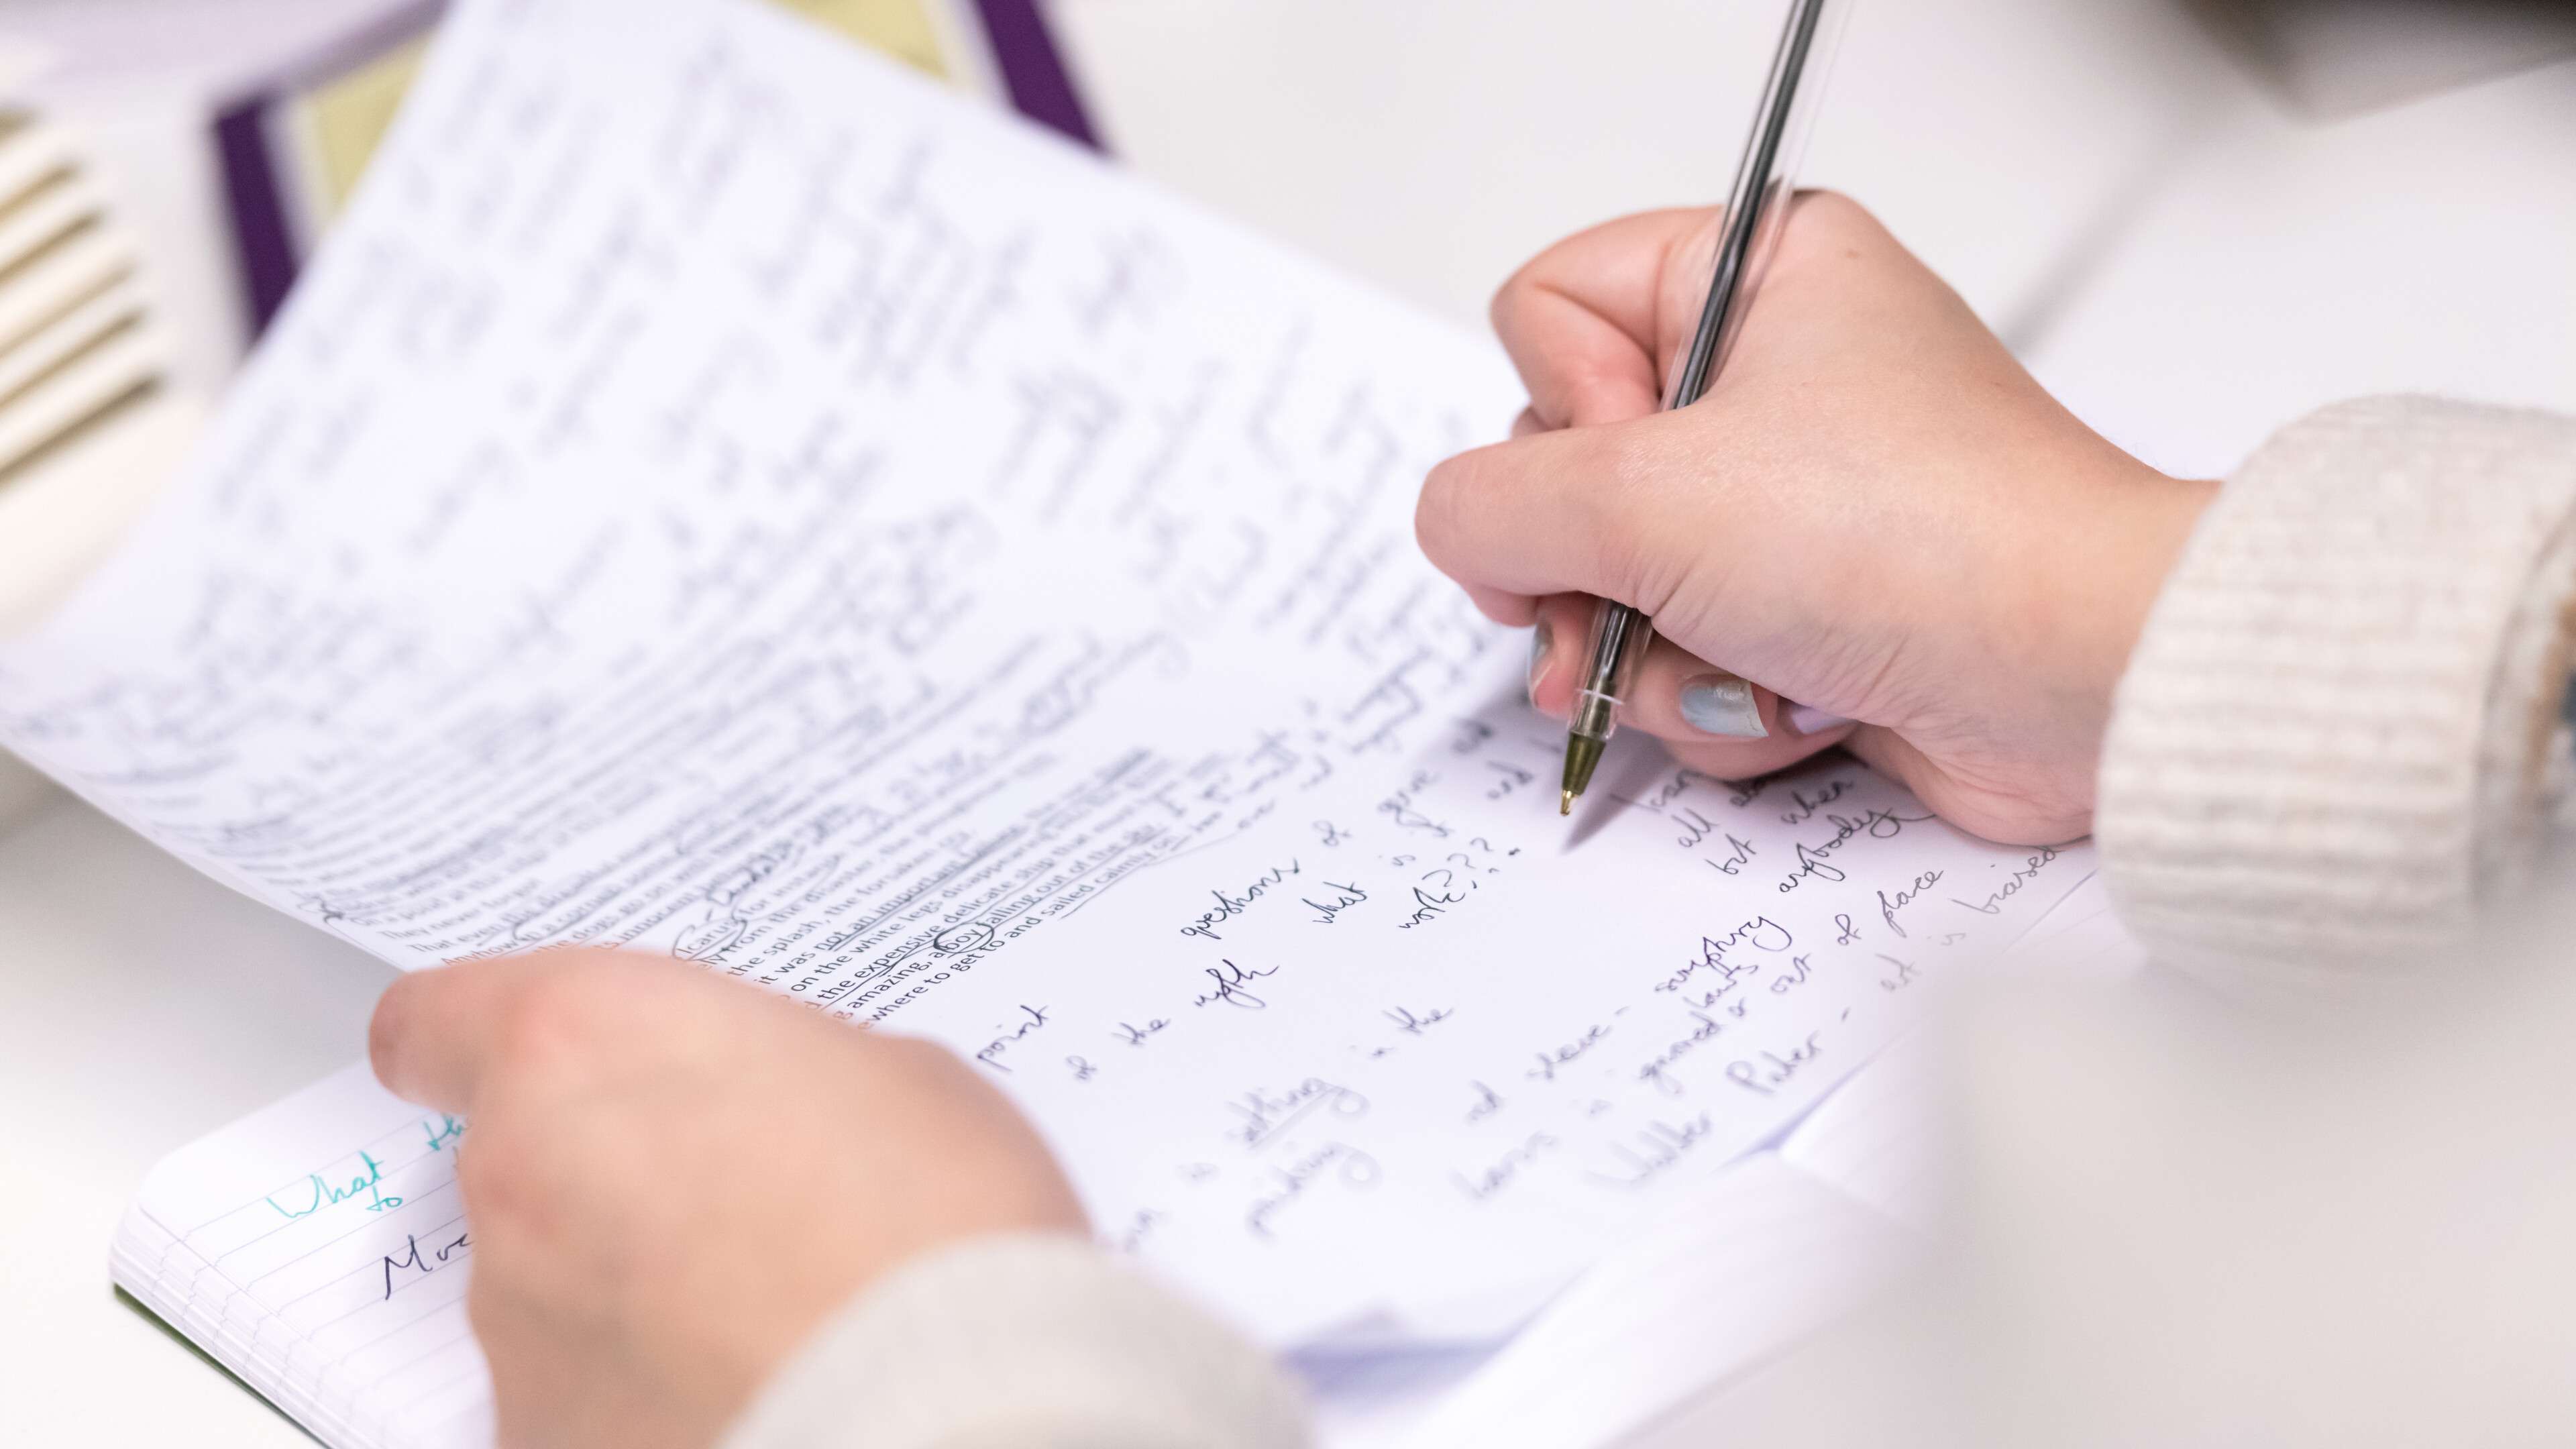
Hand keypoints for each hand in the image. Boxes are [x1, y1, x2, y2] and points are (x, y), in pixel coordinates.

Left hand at [369, 951, 1083, 1448]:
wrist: (937, 1399)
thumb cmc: (932, 1222)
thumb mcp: (891, 1076)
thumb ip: (777, 1074)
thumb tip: (771, 1115)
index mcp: (581, 1042)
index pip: (437, 1022)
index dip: (471, 1042)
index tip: (512, 1065)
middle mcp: (517, 1174)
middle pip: (522, 1162)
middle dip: (613, 1177)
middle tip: (742, 1202)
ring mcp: (516, 1324)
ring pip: (552, 1288)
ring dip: (634, 1292)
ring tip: (765, 1314)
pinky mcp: (536, 1437)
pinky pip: (579, 1396)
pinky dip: (642, 1392)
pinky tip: (741, 1382)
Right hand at [1416, 193, 2213, 843]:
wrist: (2081, 681)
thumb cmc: (1915, 540)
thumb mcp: (1645, 495)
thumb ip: (1492, 504)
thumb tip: (1458, 531)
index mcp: (1756, 272)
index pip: (1547, 309)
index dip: (1561, 411)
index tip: (1636, 471)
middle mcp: (1775, 374)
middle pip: (1567, 468)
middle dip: (1589, 570)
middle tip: (1635, 601)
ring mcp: (1792, 502)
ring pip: (1616, 583)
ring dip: (1652, 655)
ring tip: (1736, 669)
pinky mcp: (1813, 612)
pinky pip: (1687, 658)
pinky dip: (1717, 703)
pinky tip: (1790, 709)